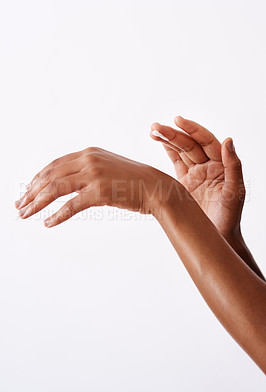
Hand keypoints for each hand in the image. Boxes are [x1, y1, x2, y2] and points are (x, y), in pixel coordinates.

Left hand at [15, 147, 172, 226]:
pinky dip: (57, 215)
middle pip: (50, 175)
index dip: (37, 179)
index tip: (26, 191)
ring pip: (55, 188)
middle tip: (19, 205)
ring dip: (37, 202)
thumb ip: (86, 172)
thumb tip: (66, 186)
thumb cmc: (132, 181)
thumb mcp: (106, 168)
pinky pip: (71, 205)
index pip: (54, 165)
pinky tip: (48, 223)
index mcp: (88, 153)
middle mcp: (88, 159)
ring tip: (26, 214)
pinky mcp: (100, 191)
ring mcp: (94, 174)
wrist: (155, 187)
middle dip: (31, 192)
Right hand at [150, 116, 244, 239]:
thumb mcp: (235, 191)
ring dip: (167, 140)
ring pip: (180, 151)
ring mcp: (195, 173)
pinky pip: (176, 163)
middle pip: (189, 144)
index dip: (192, 129)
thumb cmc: (230, 216)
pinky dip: (167, 151)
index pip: (205, 140)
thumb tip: (229, 140)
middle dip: (173, 134)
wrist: (217, 236)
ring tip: (153, 131)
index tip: (177, 120)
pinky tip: (159, 141)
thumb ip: (233, 165)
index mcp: (221, 164)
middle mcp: (208, 165)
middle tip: (156, 127)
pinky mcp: (184, 183)